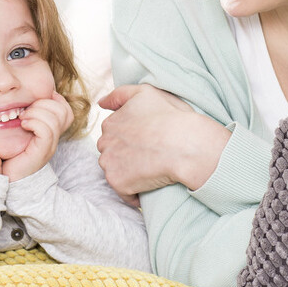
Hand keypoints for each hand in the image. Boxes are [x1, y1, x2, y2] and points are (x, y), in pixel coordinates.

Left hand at [3, 92, 72, 180]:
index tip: (34, 101)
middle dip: (43, 103)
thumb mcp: (19, 130)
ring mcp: (50, 146)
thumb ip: (25, 115)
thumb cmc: (10, 152)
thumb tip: (23, 98)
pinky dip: (35, 122)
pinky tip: (23, 125)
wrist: (7, 178)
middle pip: (63, 111)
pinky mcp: (42, 152)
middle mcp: (54, 138)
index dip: (52, 100)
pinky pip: (46, 131)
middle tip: (26, 110)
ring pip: (55, 119)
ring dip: (37, 112)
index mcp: (51, 131)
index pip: (65, 109)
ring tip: (23, 117)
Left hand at [96, 84, 230, 203]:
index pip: (114, 134)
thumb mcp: (146, 93)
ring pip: (115, 171)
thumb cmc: (172, 118)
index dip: (131, 139)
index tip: (147, 142)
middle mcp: (104, 142)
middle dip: (126, 155)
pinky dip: (135, 193)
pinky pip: (124, 192)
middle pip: (111, 152)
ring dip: (129, 173)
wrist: (187, 145)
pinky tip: (150, 186)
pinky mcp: (117, 183)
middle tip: (150, 156)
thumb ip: (119, 95)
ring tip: (151, 171)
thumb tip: (100, 103)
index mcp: (110, 122)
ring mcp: (109, 163)